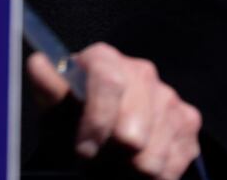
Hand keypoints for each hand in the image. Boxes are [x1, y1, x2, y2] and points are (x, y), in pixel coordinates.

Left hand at [27, 42, 202, 179]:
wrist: (94, 141)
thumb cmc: (70, 121)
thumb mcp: (53, 109)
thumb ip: (48, 89)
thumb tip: (39, 65)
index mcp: (104, 59)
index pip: (108, 81)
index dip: (97, 121)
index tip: (84, 150)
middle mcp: (140, 71)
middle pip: (134, 126)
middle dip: (111, 155)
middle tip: (94, 164)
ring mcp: (168, 96)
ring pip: (153, 152)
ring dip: (129, 170)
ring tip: (113, 166)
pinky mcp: (188, 123)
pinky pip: (172, 164)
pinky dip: (151, 177)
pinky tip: (134, 168)